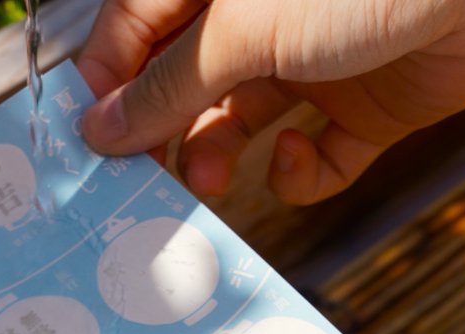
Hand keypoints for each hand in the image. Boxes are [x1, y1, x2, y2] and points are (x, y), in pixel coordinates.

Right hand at [77, 0, 464, 202]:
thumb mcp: (246, 28)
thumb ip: (173, 81)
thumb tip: (102, 127)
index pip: (142, 28)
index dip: (116, 80)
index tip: (97, 135)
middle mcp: (265, 22)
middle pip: (191, 82)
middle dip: (164, 127)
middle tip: (145, 175)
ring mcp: (316, 68)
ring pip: (245, 123)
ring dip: (217, 155)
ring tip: (205, 181)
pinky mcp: (367, 113)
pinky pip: (319, 157)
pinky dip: (300, 174)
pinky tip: (291, 163)